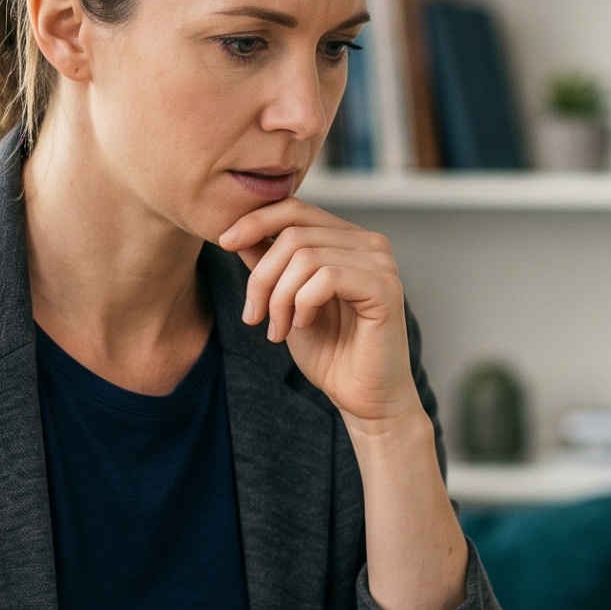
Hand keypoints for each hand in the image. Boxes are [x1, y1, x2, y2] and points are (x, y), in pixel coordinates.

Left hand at [218, 200, 418, 428]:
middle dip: (262, 276)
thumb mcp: (286, 302)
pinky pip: (327, 277)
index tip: (224, 244)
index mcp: (348, 240)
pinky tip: (302, 326)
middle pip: (294, 233)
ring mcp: (381, 264)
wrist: (363, 399)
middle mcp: (370, 244)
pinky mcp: (386, 288)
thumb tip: (238, 234)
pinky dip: (303, 303)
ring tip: (276, 329)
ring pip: (306, 256)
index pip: (296, 209)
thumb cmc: (330, 353)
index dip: (256, 221)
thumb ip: (270, 265)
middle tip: (253, 316)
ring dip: (279, 297)